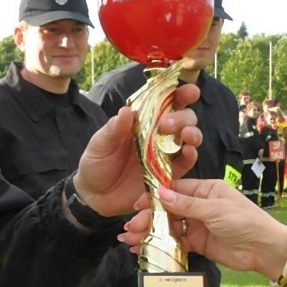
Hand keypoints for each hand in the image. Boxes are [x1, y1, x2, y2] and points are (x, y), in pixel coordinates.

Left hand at [72, 85, 202, 217]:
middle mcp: (158, 134)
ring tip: (186, 135)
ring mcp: (165, 154)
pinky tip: (189, 151)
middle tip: (166, 124)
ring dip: (192, 133)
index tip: (189, 90)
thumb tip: (127, 110)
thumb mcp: (99, 145)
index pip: (165, 102)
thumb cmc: (95, 163)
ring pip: (189, 138)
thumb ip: (113, 130)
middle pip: (184, 118)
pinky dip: (190, 156)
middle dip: (183, 116)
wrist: (94, 196)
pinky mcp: (168, 174)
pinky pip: (185, 163)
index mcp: (143, 120)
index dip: (180, 93)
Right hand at [119, 178, 286, 280]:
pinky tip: (143, 248)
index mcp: (205, 190)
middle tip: (130, 227)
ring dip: (149, 233)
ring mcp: (197, 225)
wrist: (264, 249)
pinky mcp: (198, 243)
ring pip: (168, 226)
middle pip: (167, 210)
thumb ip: (186, 204)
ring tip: (129, 239)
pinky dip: (160, 245)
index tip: (137, 205)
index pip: (174, 190)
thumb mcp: (215, 209)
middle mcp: (199, 205)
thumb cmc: (244, 221)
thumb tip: (160, 194)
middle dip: (148, 218)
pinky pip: (175, 242)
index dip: (154, 197)